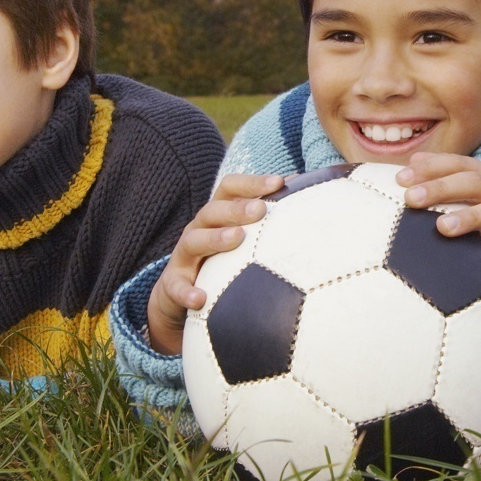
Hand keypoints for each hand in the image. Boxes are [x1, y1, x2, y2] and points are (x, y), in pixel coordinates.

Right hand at [146, 173, 283, 353]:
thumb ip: (268, 222)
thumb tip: (308, 199)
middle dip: (237, 207)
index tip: (280, 182)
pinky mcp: (172, 284)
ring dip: (215, 238)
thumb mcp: (242, 241)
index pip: (230, 188)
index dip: (252, 182)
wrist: (178, 295)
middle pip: (213, 210)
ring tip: (237, 238)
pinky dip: (187, 291)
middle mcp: (199, 229)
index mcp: (218, 214)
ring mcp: (183, 255)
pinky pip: (176, 287)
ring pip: (194, 240)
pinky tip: (200, 298)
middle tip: (261, 209)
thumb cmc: (221, 261)